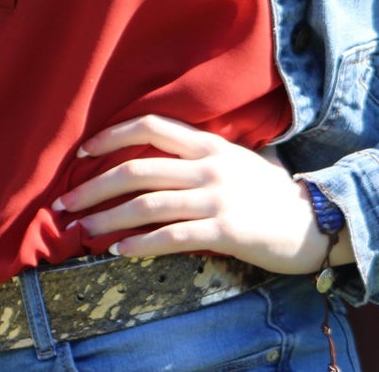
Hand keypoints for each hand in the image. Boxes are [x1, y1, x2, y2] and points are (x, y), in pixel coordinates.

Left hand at [53, 114, 350, 275]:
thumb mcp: (242, 159)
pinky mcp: (224, 231)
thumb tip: (168, 153)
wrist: (313, 221)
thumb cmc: (273, 192)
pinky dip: (140, 244)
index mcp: (210, 143)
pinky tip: (118, 252)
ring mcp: (216, 197)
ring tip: (81, 231)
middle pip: (138, 169)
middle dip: (94, 186)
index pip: (152, 126)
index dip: (113, 136)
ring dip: (107, 219)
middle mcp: (209, 165)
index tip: (82, 151)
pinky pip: (172, 237)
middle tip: (64, 202)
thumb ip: (207, 153)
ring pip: (147, 205)